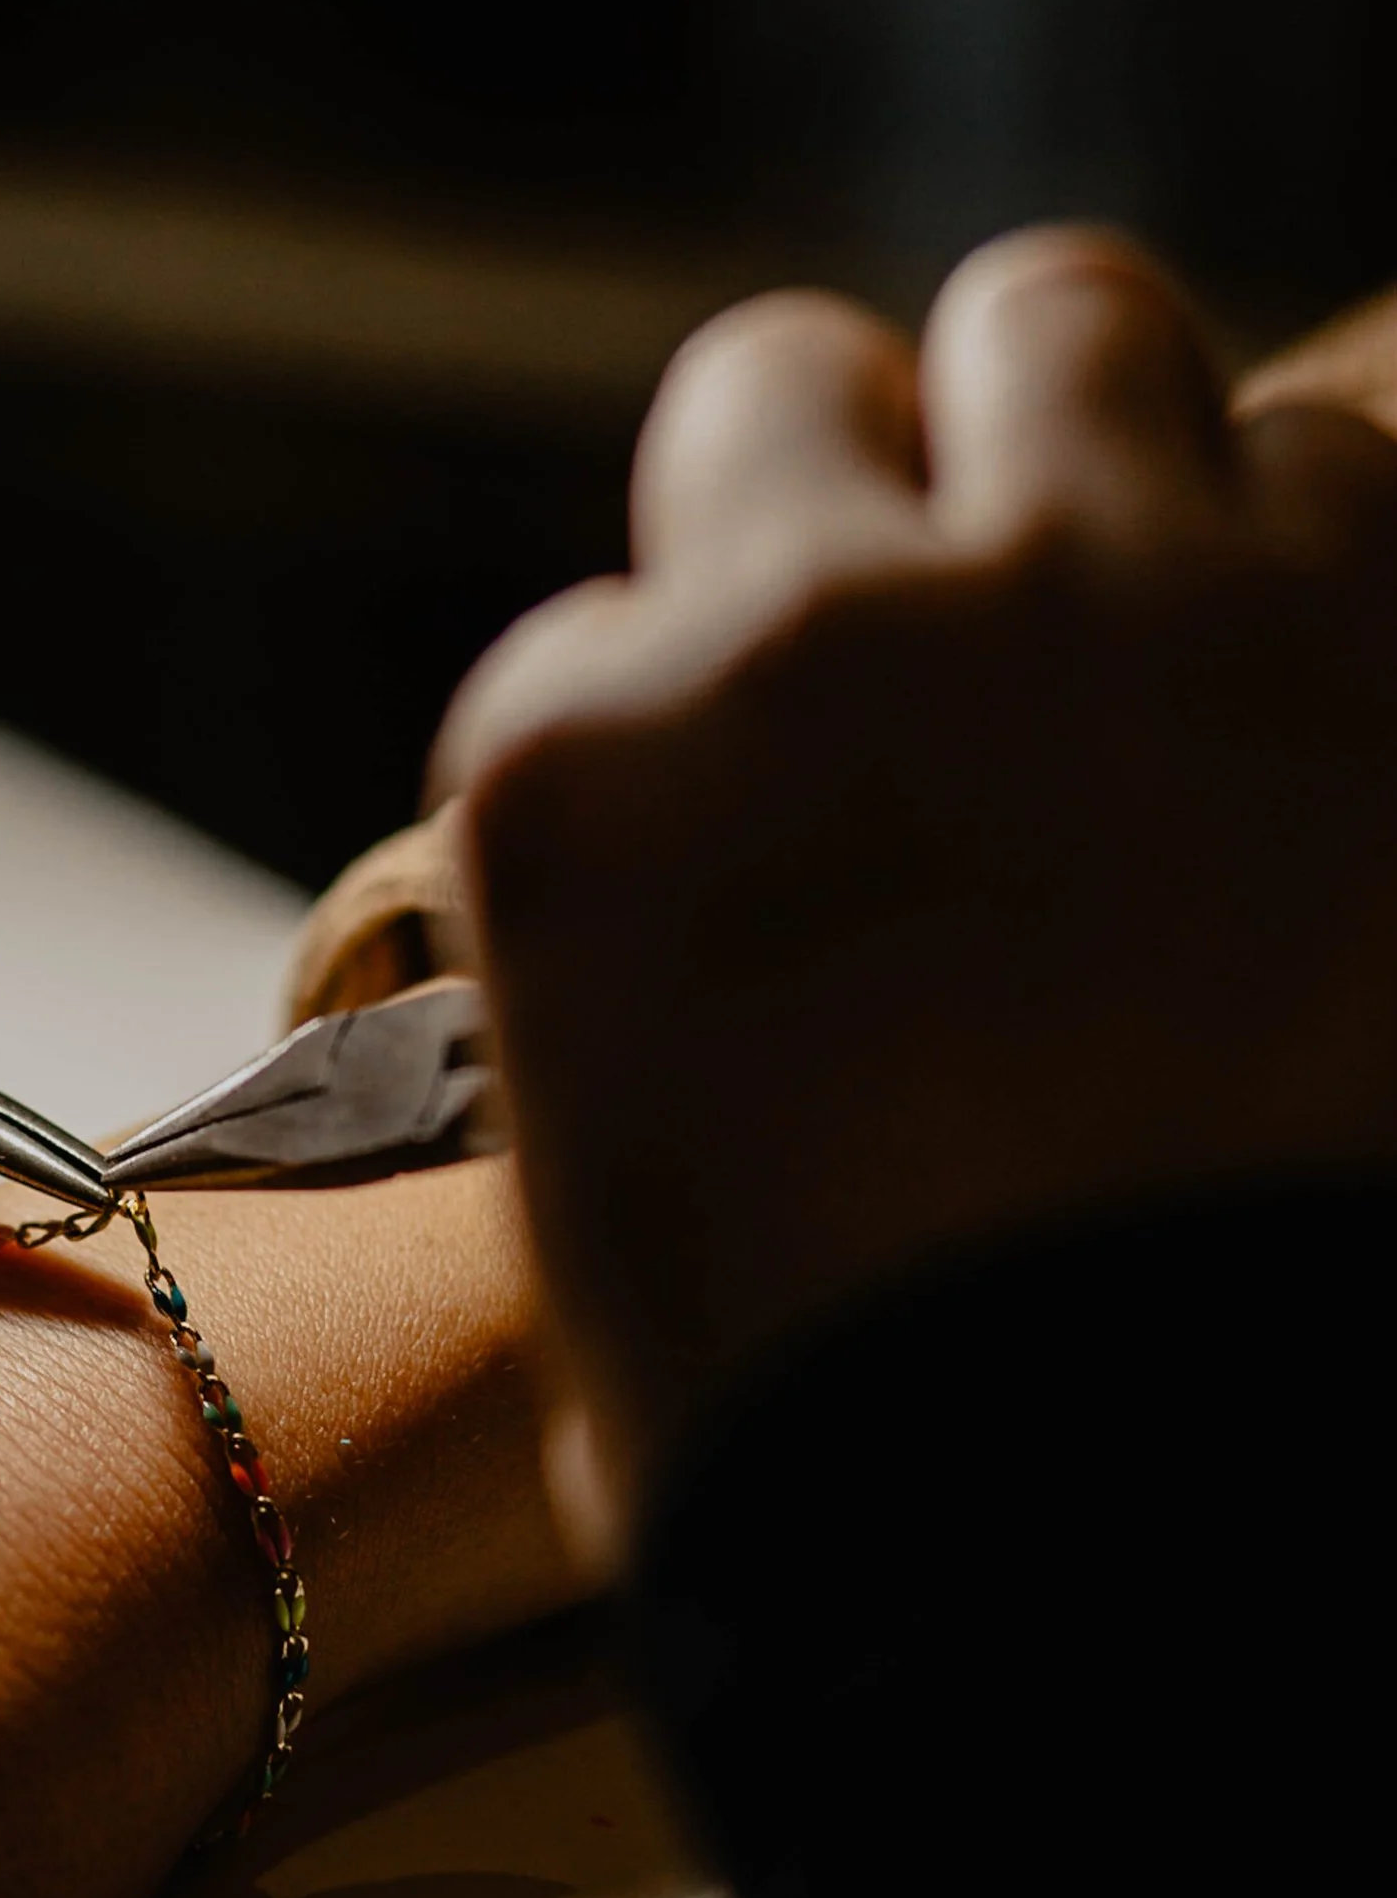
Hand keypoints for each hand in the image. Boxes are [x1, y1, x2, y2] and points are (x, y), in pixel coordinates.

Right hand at [438, 227, 1396, 1535]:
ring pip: (1082, 328)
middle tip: (956, 662)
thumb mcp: (633, 1261)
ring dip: (1107, 466)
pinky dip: (1342, 559)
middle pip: (801, 387)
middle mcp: (812, 621)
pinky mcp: (1389, 618)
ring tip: (1178, 649)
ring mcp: (1106, 591)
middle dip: (867, 500)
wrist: (1146, 1569)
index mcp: (581, 783)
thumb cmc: (854, 1486)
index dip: (703, 739)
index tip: (786, 841)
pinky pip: (1361, 454)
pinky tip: (1347, 724)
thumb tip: (754, 1020)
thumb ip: (662, 1048)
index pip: (603, 643)